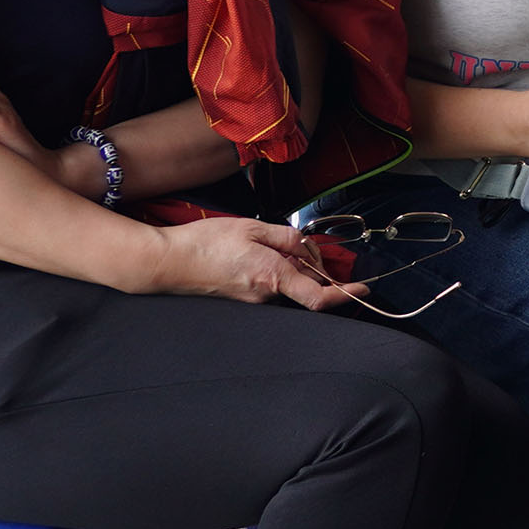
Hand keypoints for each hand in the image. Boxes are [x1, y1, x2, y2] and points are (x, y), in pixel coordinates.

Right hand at [144, 217, 358, 309]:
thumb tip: (308, 248)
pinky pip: (270, 284)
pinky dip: (274, 269)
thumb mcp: (253, 228)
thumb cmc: (204, 243)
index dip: (345, 294)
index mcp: (272, 277)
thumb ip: (287, 238)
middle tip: (300, 243)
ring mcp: (252, 300)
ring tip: (268, 243)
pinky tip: (255, 253)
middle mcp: (265, 295)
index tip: (362, 287)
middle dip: (312, 265)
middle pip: (305, 284)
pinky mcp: (241, 298)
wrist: (166, 262)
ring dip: (291, 265)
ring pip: (287, 283)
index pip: (318, 296)